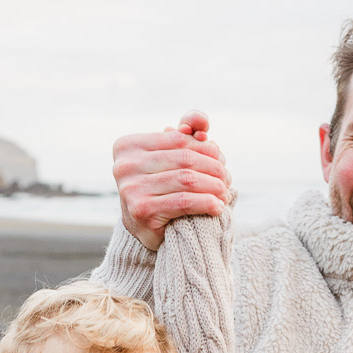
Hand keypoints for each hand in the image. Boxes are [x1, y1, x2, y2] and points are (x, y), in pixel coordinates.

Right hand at [113, 110, 230, 252]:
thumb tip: (202, 123)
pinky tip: (217, 207)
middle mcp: (125, 165)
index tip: (221, 159)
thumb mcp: (168, 157)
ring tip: (225, 193)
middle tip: (227, 178)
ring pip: (187, 179)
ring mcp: (130, 188)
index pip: (178, 139)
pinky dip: (206, 203)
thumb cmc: (159, 188)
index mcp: (128, 146)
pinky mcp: (142, 211)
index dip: (205, 147)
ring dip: (214, 186)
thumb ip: (184, 135)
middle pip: (184, 159)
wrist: (143, 230)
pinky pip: (184, 201)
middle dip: (213, 167)